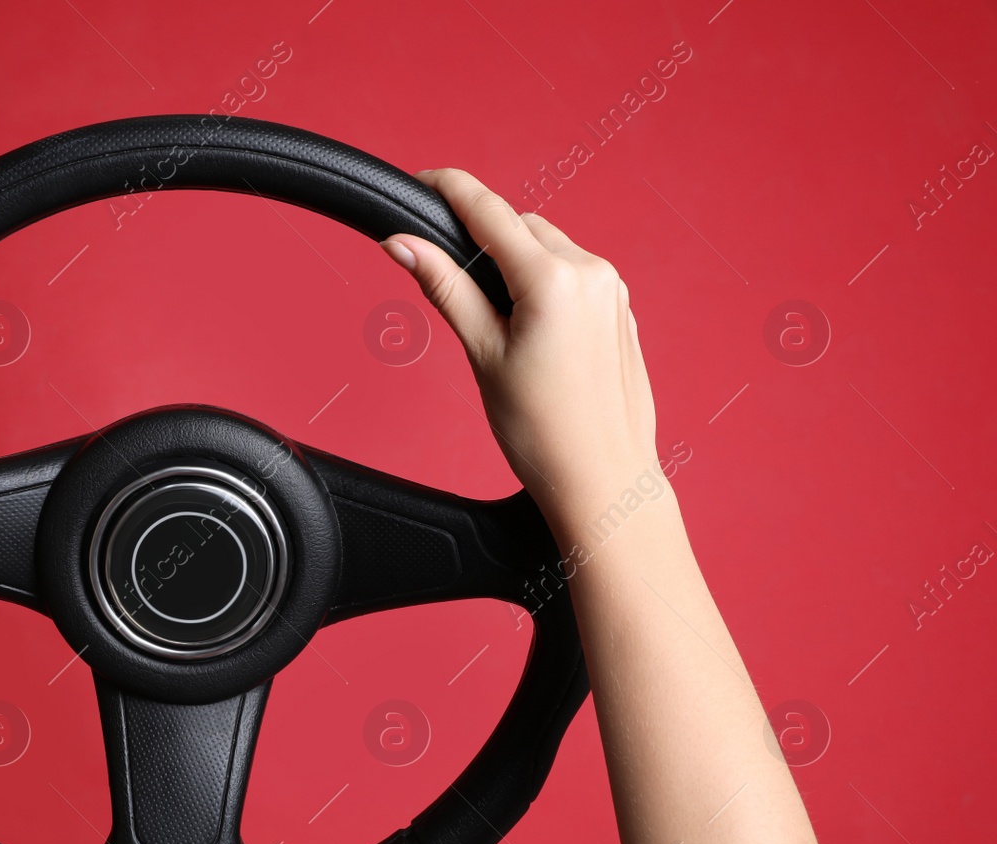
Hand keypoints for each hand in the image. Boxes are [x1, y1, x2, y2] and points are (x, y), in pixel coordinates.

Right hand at [380, 170, 659, 541]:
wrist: (602, 480)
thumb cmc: (545, 432)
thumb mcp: (482, 353)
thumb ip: (444, 288)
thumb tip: (404, 244)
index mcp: (553, 279)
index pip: (490, 211)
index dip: (451, 190)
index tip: (423, 181)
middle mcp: (591, 273)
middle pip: (520, 226)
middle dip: (482, 238)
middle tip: (446, 274)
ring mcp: (612, 291)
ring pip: (549, 248)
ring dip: (514, 261)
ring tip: (491, 321)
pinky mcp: (620, 311)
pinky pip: (575, 275)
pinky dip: (543, 283)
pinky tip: (527, 330)